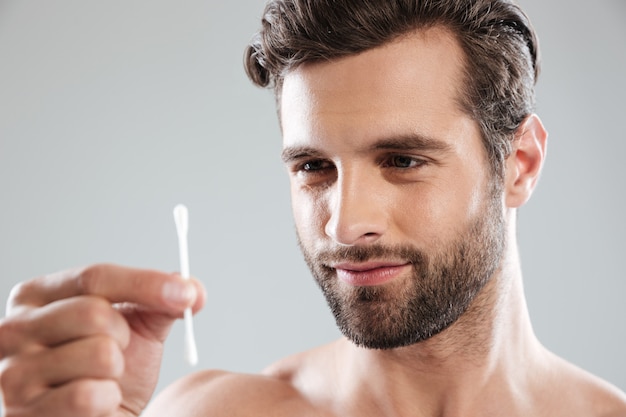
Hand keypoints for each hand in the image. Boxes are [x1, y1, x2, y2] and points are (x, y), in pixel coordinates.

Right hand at [0, 264, 204, 416]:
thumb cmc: (108, 372)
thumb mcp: (135, 328)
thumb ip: (160, 303)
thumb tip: (195, 290)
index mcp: (37, 297)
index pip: (95, 276)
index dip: (147, 283)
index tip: (187, 294)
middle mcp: (13, 329)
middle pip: (95, 313)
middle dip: (124, 336)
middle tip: (118, 352)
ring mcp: (12, 373)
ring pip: (100, 355)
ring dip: (116, 372)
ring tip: (101, 380)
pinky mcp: (22, 413)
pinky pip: (90, 395)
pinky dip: (107, 401)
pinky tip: (95, 404)